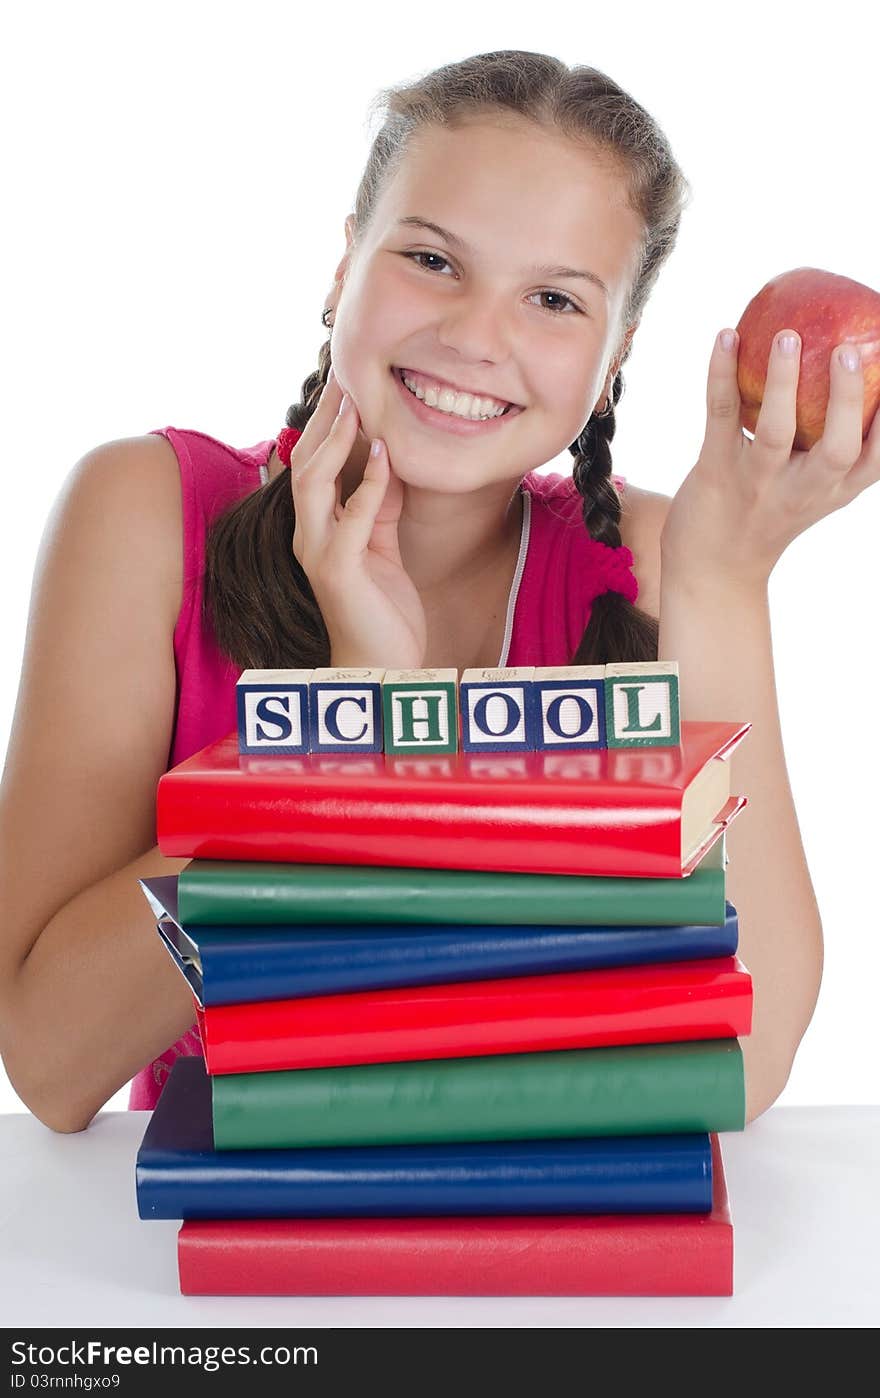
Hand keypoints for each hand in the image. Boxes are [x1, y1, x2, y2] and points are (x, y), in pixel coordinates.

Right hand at [289, 370, 426, 668]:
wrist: (382, 665)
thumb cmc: (381, 608)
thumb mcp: (380, 544)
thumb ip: (377, 505)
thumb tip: (386, 460)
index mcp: (316, 527)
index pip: (312, 463)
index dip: (325, 423)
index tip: (345, 385)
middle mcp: (308, 535)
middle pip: (303, 462)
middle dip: (322, 419)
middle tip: (344, 379)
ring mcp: (319, 552)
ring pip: (312, 482)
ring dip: (334, 441)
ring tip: (355, 407)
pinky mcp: (340, 571)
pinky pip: (351, 517)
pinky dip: (369, 484)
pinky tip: (386, 457)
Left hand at [660, 328, 879, 589]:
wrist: (711, 569)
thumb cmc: (767, 513)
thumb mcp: (812, 490)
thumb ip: (833, 445)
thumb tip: (853, 366)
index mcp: (833, 491)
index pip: (875, 459)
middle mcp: (801, 491)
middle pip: (837, 450)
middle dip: (847, 399)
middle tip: (850, 349)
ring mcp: (758, 483)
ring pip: (776, 433)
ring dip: (783, 383)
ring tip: (787, 336)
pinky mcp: (715, 472)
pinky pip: (721, 417)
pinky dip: (721, 375)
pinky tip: (726, 336)